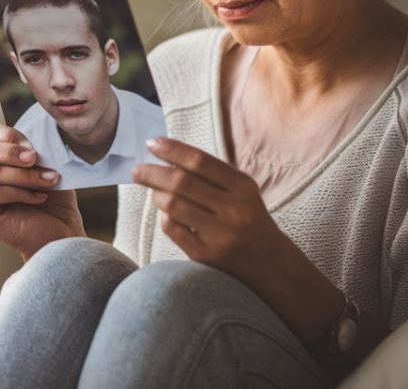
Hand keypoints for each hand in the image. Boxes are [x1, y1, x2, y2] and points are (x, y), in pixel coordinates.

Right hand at [0, 124, 84, 259]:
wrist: (60, 236)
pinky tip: (39, 198)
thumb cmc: (53, 203)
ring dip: (24, 175)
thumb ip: (28, 150)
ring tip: (49, 180)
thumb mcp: (42, 168)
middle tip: (37, 159)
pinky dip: (19, 192)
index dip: (10, 135)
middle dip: (15, 153)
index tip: (35, 148)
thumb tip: (23, 140)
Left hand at [131, 137, 283, 276]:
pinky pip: (173, 229)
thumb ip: (210, 175)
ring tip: (152, 191)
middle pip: (181, 183)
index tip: (151, 143)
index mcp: (243, 187)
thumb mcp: (241, 192)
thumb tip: (167, 158)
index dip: (172, 150)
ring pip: (173, 205)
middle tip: (137, 170)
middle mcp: (234, 209)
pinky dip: (164, 217)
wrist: (270, 263)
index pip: (200, 161)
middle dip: (152, 173)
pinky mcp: (207, 255)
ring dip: (156, 195)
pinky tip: (166, 214)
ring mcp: (221, 234)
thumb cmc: (248, 219)